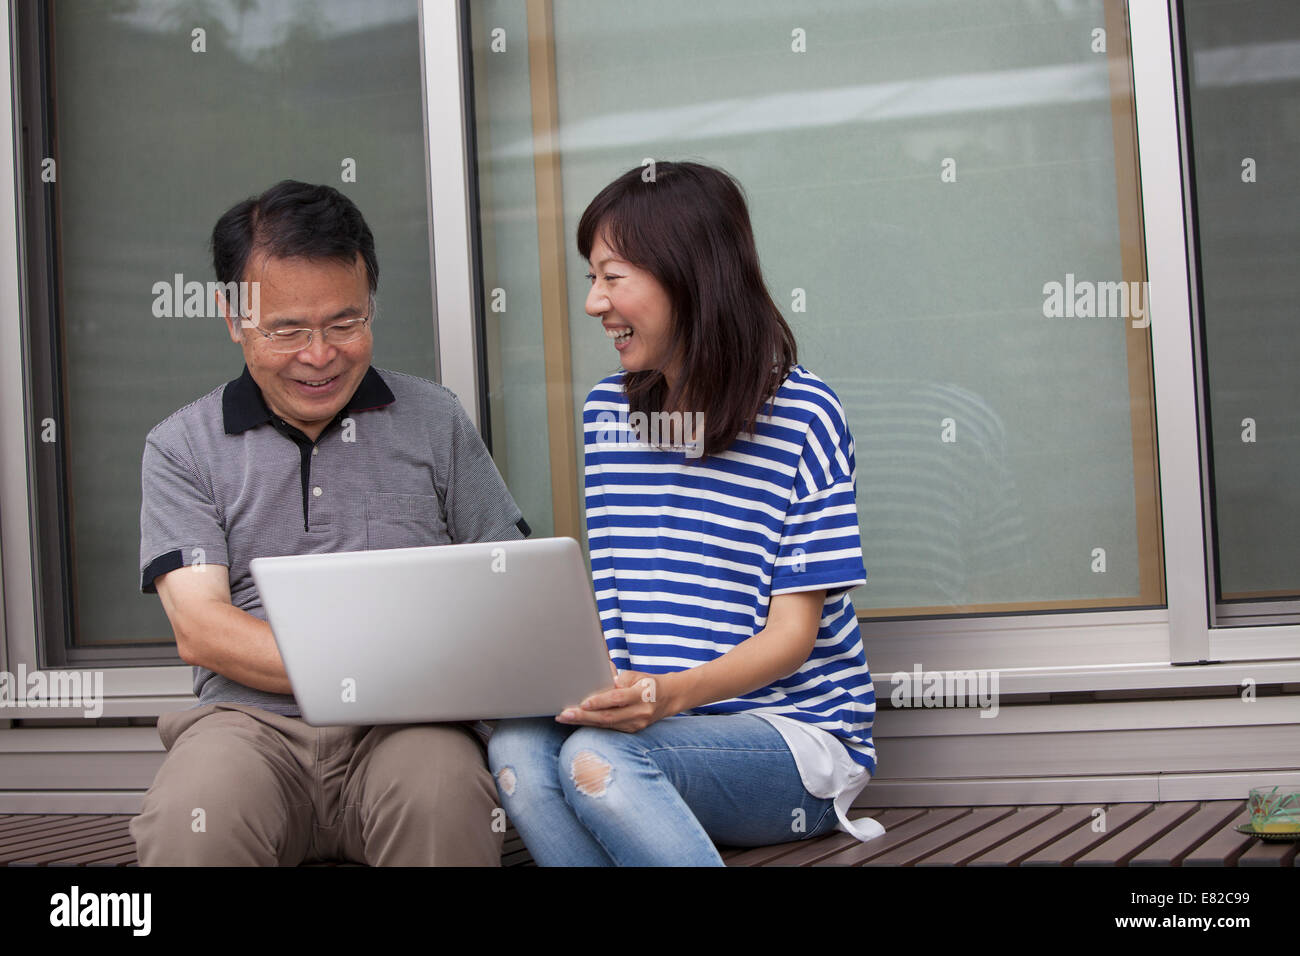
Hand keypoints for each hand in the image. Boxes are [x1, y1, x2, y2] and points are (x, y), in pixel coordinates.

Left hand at [556, 669, 678, 732]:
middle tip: (564, 714)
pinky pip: (609, 728)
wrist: (669, 698)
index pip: (618, 699)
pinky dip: (592, 724)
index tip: (583, 703)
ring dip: (584, 722)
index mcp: (643, 694)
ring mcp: (637, 724)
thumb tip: (597, 677)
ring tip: (565, 718)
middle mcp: (640, 712)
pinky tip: (578, 721)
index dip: (599, 701)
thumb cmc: (648, 682)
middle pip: (608, 716)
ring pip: (606, 724)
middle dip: (583, 716)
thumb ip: (617, 678)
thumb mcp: (636, 675)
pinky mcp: (632, 730)